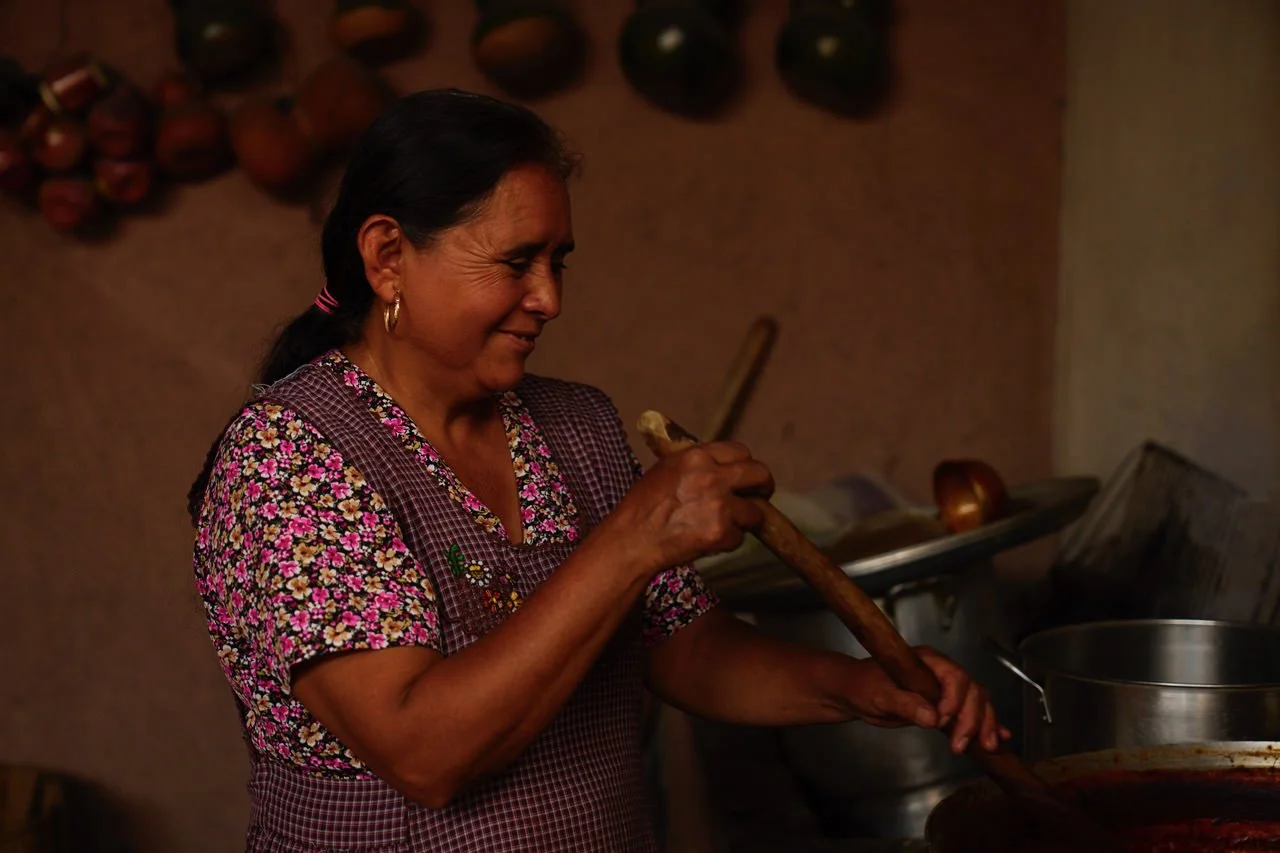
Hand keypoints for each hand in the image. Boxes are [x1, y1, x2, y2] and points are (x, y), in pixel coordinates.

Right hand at [608, 441, 774, 571]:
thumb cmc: (642, 507)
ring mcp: (719, 506)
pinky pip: (739, 537)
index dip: (745, 465)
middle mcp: (712, 476)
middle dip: (763, 487)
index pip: (741, 451)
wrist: (632, 540)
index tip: (745, 476)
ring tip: (720, 525)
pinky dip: (727, 542)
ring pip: (754, 512)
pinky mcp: (721, 532)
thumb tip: (721, 467)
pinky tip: (706, 541)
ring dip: (743, 521)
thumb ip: (696, 465)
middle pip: (760, 474)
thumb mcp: (666, 470)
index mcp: (697, 456)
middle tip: (758, 497)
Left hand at [844, 647, 1011, 753]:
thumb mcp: (879, 695)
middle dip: (972, 718)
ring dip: (984, 724)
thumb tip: (932, 718)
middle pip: (971, 691)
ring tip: (985, 747)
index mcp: (926, 661)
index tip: (943, 720)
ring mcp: (946, 689)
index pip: (954, 675)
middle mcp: (941, 672)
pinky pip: (971, 713)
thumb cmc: (863, 686)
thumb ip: (905, 704)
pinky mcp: (946, 706)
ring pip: (977, 702)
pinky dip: (987, 724)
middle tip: (960, 745)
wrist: (855, 693)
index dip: (955, 698)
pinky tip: (999, 737)